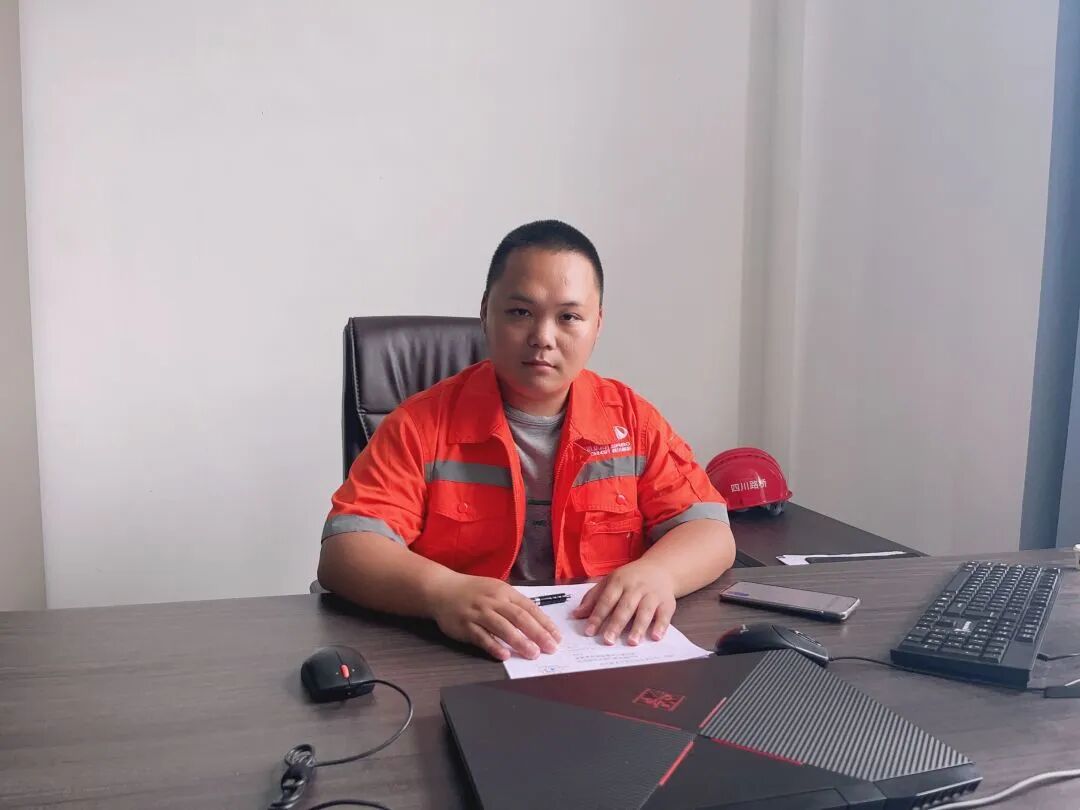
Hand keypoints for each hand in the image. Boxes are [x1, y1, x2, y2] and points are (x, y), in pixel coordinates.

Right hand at [429, 573, 561, 660]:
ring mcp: (478, 613)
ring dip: (519, 641)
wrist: (442, 589)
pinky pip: (481, 637)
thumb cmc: (473, 592)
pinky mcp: (465, 626)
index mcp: (504, 592)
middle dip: (537, 633)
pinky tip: (504, 655)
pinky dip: (493, 646)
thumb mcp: (496, 590)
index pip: (529, 607)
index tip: (557, 636)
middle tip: (550, 648)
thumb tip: (538, 622)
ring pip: (502, 627)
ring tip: (533, 653)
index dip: (544, 623)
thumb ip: (514, 604)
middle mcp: (493, 601)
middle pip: (519, 617)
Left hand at [570, 559, 675, 645]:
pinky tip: (655, 637)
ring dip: (638, 627)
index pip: (606, 600)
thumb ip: (593, 598)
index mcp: (619, 581)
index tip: (589, 632)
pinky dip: (661, 625)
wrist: (660, 568)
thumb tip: (576, 615)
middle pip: (625, 607)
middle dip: (616, 624)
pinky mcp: (667, 602)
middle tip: (608, 641)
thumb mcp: (610, 582)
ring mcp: (652, 594)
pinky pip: (664, 614)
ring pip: (645, 611)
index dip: (597, 616)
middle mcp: (636, 587)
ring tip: (632, 642)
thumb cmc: (630, 578)